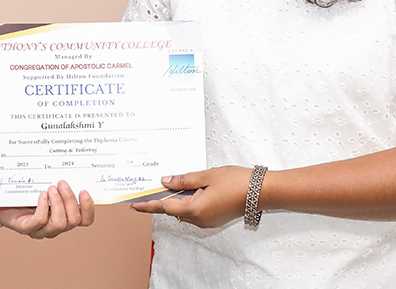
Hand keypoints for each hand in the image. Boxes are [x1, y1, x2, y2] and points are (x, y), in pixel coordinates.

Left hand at [0, 181, 94, 238]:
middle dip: (70, 199)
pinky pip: (39, 222)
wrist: (1, 200)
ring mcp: (40, 229)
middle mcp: (54, 226)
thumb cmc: (26, 191)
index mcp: (64, 216)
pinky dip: (43, 208)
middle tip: (61, 182)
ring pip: (59, 224)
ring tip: (50, 187)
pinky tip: (40, 195)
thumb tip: (71, 164)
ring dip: (57, 203)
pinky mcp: (26, 228)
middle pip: (74, 220)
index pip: (85, 220)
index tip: (84, 190)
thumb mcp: (45, 183)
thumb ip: (58, 180)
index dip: (88, 208)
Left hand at [130, 166, 250, 228]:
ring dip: (176, 199)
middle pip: (173, 209)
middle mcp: (199, 219)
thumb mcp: (206, 176)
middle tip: (149, 187)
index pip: (164, 208)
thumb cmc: (236, 181)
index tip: (133, 205)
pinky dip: (188, 201)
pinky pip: (195, 211)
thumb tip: (166, 182)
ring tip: (169, 184)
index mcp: (195, 209)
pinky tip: (188, 189)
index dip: (147, 206)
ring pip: (184, 210)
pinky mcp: (214, 218)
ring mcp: (207, 221)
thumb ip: (183, 180)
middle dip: (162, 199)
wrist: (262, 191)